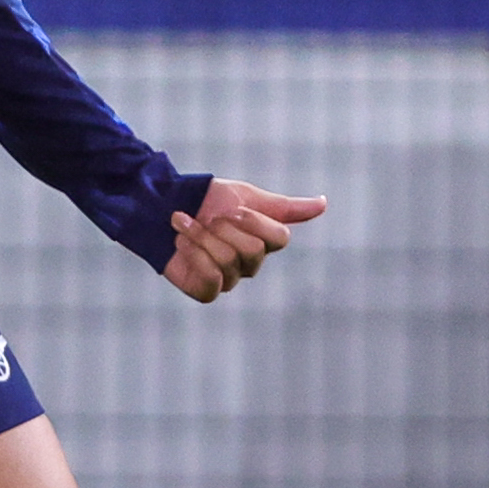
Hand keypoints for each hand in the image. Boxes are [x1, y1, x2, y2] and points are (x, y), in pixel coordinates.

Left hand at [162, 178, 324, 303]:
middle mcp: (250, 264)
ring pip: (226, 261)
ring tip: (183, 224)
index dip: (252, 221)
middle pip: (251, 251)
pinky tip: (180, 243)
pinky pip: (211, 282)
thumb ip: (285, 207)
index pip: (279, 239)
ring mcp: (228, 279)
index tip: (230, 207)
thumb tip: (324, 203)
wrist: (164, 205)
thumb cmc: (209, 200)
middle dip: (221, 228)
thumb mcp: (247, 197)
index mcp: (264, 241)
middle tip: (205, 218)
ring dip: (199, 236)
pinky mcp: (205, 290)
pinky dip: (193, 256)